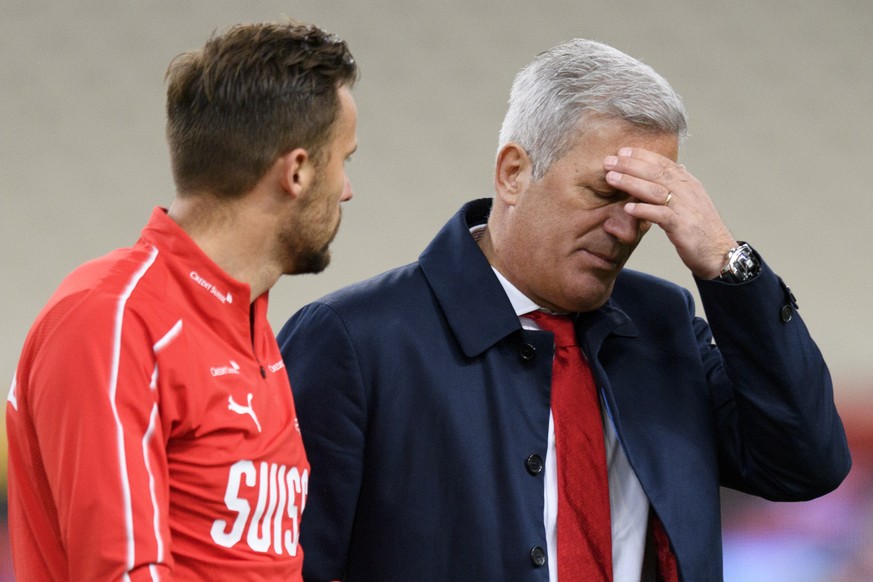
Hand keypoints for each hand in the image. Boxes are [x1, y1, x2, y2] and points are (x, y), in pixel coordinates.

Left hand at [604, 147, 735, 278]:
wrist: (720, 253)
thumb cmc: (702, 228)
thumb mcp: (693, 201)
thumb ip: (682, 185)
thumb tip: (679, 167)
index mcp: (689, 184)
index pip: (664, 163)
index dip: (642, 156)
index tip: (622, 151)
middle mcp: (688, 192)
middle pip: (656, 173)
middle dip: (631, 165)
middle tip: (609, 161)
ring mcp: (686, 209)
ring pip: (656, 190)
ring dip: (631, 183)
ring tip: (611, 178)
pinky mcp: (683, 227)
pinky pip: (661, 215)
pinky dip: (644, 210)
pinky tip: (628, 208)